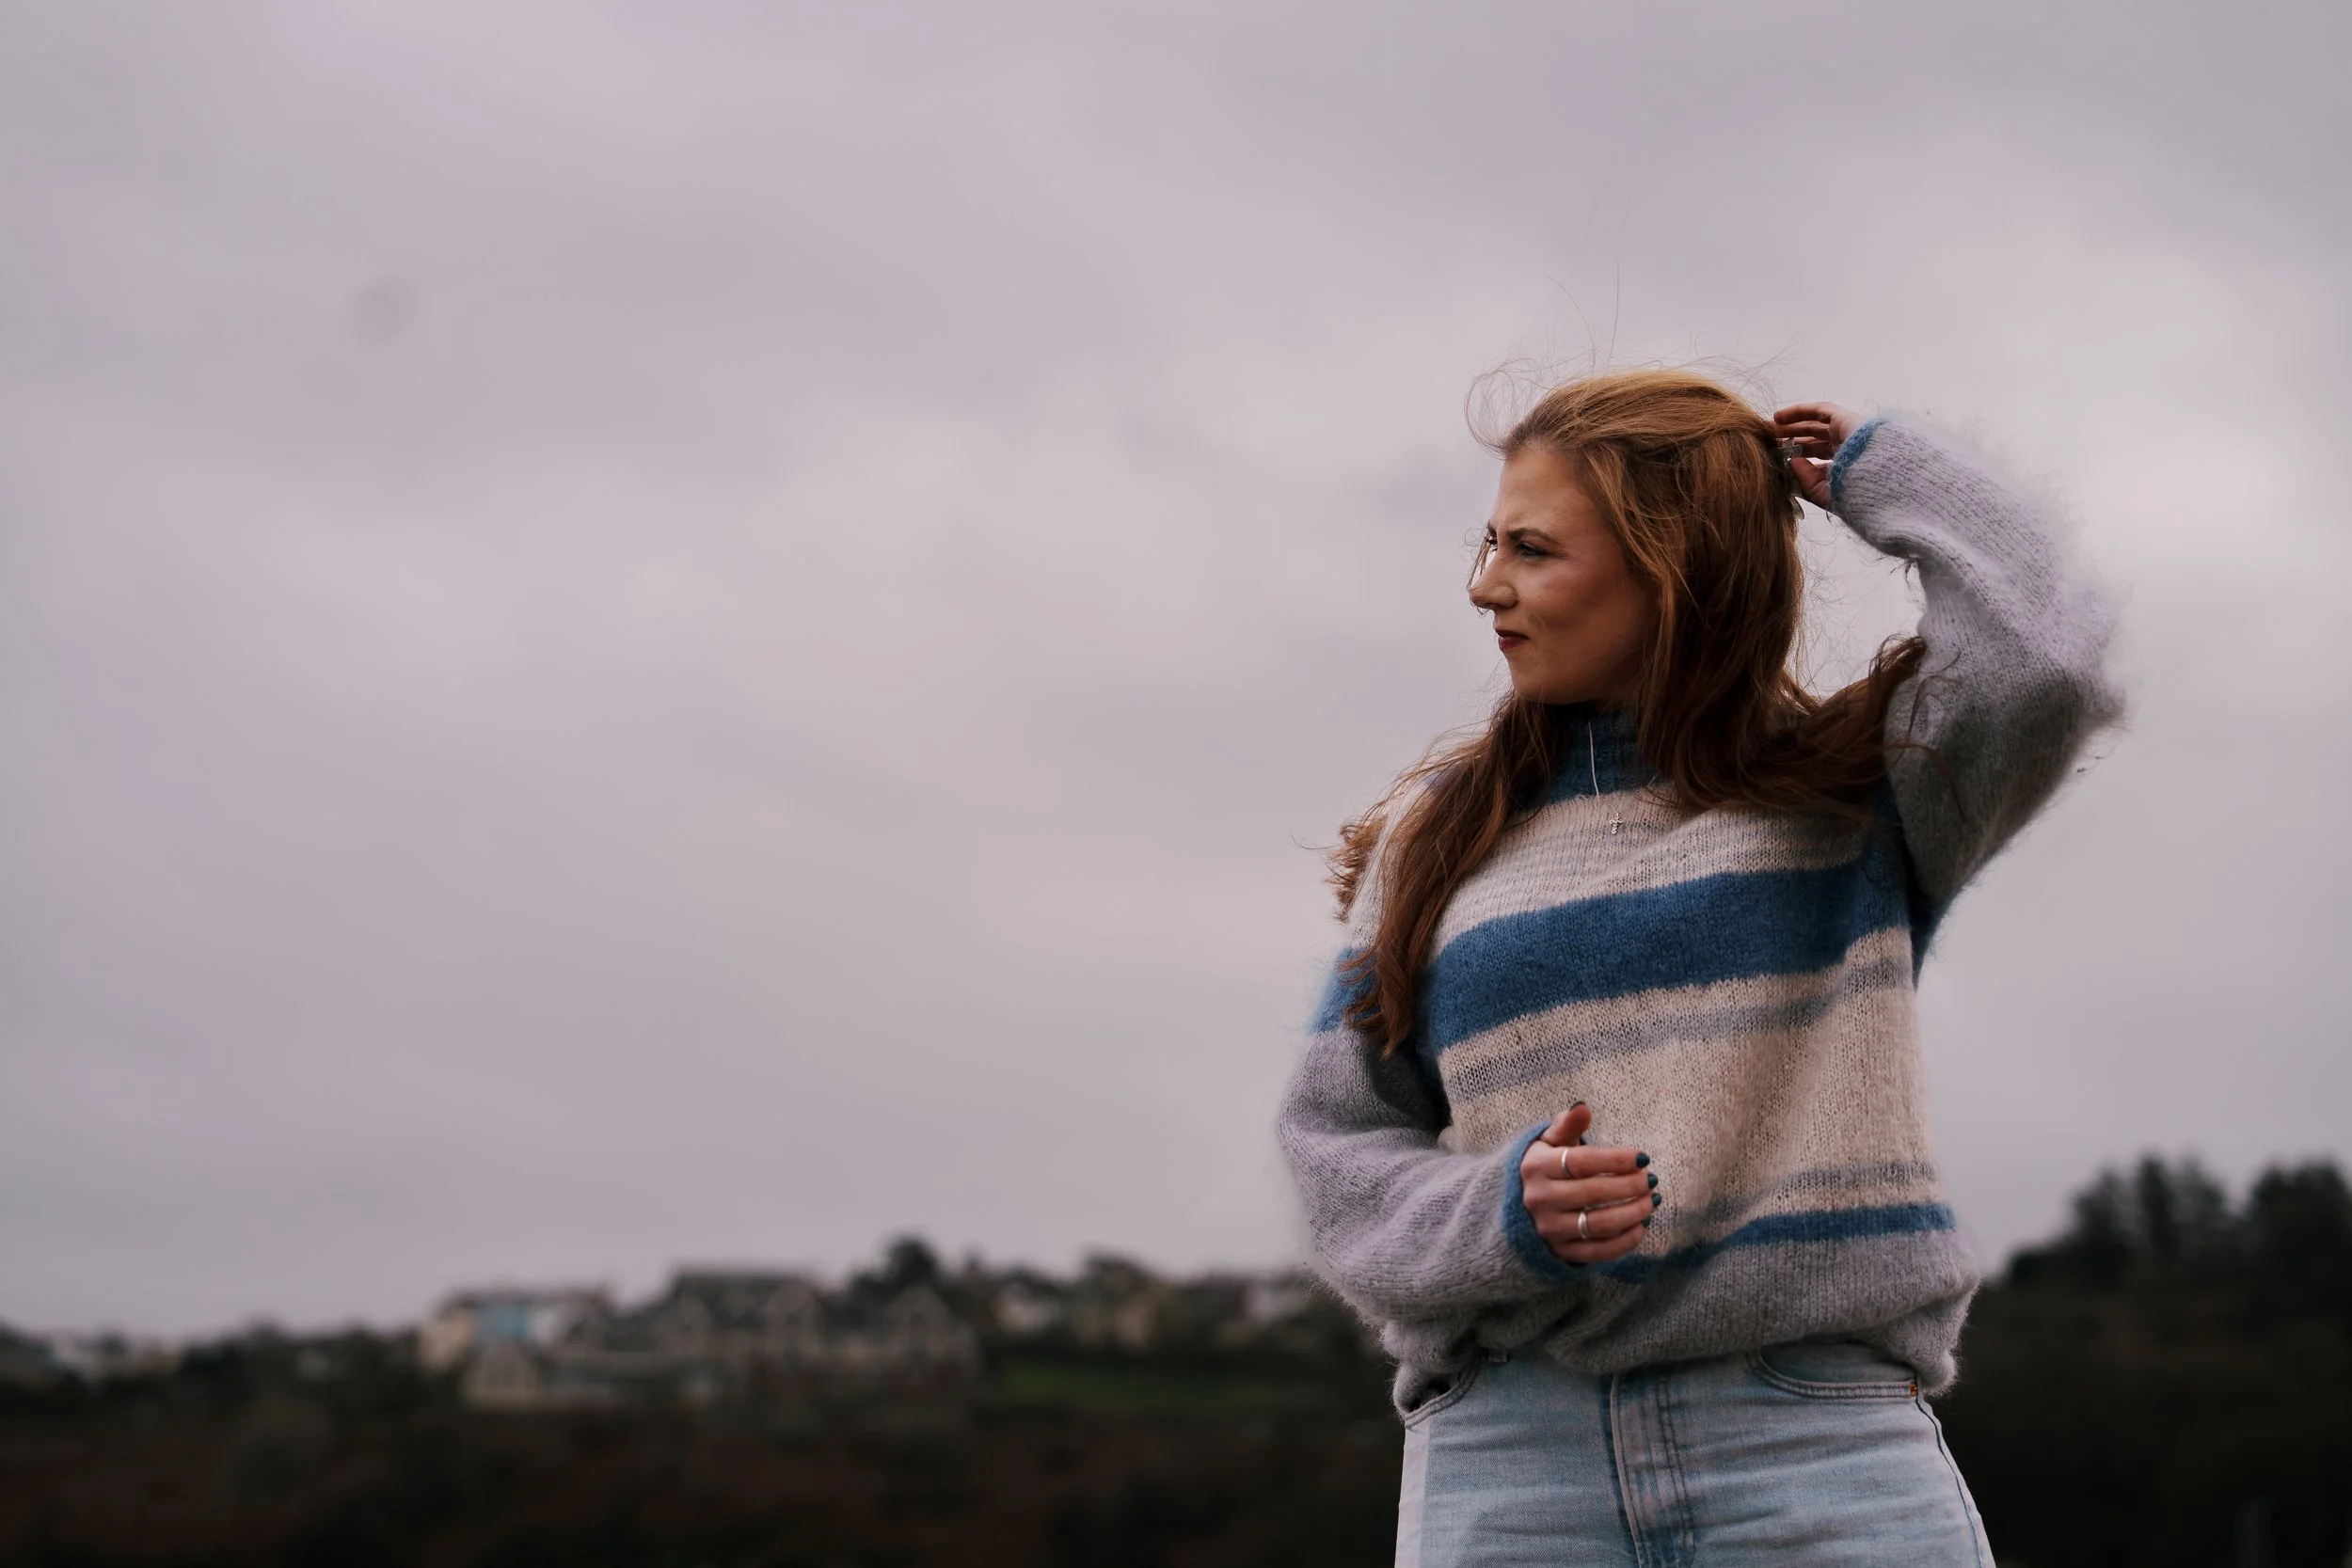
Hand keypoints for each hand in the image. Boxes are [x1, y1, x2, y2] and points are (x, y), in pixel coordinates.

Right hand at [1517, 1103, 1656, 1264]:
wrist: (1518, 1206)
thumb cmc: (1545, 1168)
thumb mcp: (1549, 1143)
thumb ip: (1566, 1125)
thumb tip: (1583, 1107)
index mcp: (1537, 1167)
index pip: (1581, 1162)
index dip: (1616, 1159)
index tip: (1643, 1157)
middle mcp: (1539, 1199)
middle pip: (1593, 1193)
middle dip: (1630, 1186)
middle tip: (1651, 1179)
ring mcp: (1549, 1229)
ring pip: (1599, 1224)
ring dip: (1633, 1212)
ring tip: (1653, 1200)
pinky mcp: (1560, 1252)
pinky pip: (1599, 1251)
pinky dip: (1626, 1240)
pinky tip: (1642, 1224)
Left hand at [1771, 400, 1866, 510]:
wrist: (1882, 482)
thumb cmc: (1857, 494)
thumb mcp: (1825, 494)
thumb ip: (1805, 481)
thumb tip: (1791, 462)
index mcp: (1845, 468)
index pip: (1816, 460)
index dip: (1796, 458)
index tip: (1776, 459)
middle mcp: (1847, 449)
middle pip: (1814, 441)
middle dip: (1791, 440)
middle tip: (1770, 442)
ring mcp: (1848, 433)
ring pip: (1815, 425)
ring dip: (1792, 425)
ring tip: (1770, 428)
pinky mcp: (1847, 420)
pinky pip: (1821, 410)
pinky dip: (1800, 411)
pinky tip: (1779, 417)